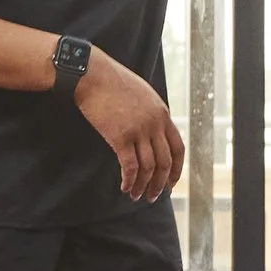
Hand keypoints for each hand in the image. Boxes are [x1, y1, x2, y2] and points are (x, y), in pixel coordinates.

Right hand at [74, 49, 184, 201]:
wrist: (92, 75)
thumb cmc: (113, 82)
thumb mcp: (143, 94)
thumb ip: (151, 114)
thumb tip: (152, 133)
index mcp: (162, 113)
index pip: (178, 147)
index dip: (176, 168)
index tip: (171, 182)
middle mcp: (155, 124)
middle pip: (165, 162)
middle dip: (160, 183)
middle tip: (153, 196)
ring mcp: (139, 130)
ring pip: (148, 167)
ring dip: (143, 185)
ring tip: (137, 196)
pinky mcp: (120, 137)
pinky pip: (130, 166)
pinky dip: (129, 180)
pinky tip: (125, 187)